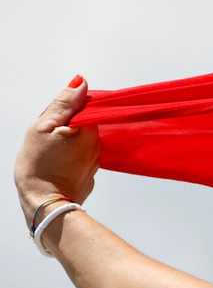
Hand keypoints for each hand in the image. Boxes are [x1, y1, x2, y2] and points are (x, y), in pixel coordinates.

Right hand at [15, 77, 99, 222]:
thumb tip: (80, 83)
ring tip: (51, 153)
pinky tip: (57, 163)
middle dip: (66, 127)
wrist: (45, 203)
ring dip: (67, 142)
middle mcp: (97, 145)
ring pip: (81, 142)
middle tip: (47, 139)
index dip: (66, 111)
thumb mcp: (43, 127)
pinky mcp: (90, 173)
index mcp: (89, 129)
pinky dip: (70, 157)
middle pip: (83, 124)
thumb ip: (63, 104)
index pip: (86, 106)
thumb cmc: (40, 166)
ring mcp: (95, 161)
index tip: (52, 122)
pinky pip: (80, 157)